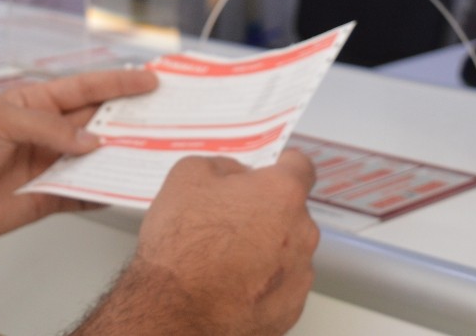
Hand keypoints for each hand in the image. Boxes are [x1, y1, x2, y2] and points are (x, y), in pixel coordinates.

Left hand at [0, 67, 157, 240]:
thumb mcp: (2, 122)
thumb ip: (48, 130)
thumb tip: (90, 142)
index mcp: (39, 104)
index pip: (86, 89)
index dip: (118, 83)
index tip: (150, 79)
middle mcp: (50, 133)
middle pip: (99, 123)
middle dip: (130, 118)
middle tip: (166, 116)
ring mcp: (51, 164)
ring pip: (97, 158)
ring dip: (122, 156)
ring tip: (154, 152)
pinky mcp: (49, 197)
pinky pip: (84, 193)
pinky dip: (105, 192)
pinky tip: (125, 189)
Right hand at [74, 150, 319, 335]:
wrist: (174, 311)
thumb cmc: (181, 247)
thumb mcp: (187, 177)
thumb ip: (223, 165)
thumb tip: (235, 173)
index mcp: (282, 193)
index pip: (300, 166)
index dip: (279, 166)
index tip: (266, 172)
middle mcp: (301, 232)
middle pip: (291, 210)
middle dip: (265, 211)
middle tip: (228, 220)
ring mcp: (298, 274)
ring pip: (287, 249)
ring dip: (265, 248)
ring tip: (224, 258)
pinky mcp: (290, 308)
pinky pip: (281, 284)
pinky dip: (263, 282)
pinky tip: (231, 284)